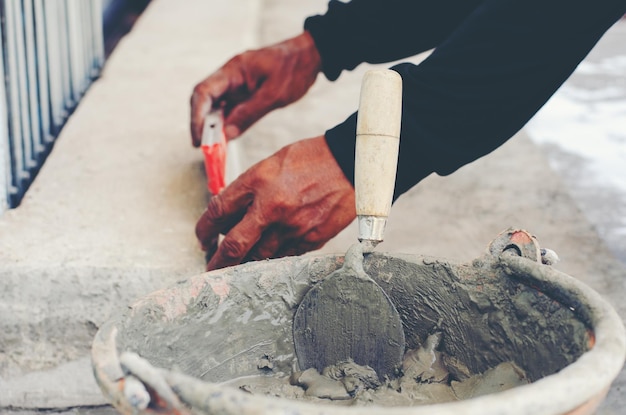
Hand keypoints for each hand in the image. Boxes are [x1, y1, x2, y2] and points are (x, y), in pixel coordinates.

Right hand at [190, 31, 321, 145]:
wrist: (310, 56)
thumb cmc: (294, 68)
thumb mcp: (274, 94)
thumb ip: (249, 113)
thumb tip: (227, 134)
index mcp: (233, 70)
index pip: (203, 92)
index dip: (197, 117)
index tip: (198, 140)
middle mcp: (229, 77)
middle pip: (204, 101)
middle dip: (201, 125)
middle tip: (204, 149)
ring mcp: (235, 86)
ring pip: (215, 107)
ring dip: (212, 128)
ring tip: (214, 149)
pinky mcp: (243, 94)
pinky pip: (229, 110)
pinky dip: (225, 125)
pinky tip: (226, 140)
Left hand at [196, 136, 354, 270]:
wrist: (349, 163)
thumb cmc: (311, 159)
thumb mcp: (271, 163)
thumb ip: (249, 189)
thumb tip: (230, 215)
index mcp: (258, 181)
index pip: (218, 211)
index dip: (204, 230)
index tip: (202, 239)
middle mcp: (272, 206)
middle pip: (234, 246)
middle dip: (218, 262)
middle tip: (211, 270)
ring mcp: (292, 226)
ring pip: (258, 257)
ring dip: (244, 264)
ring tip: (238, 267)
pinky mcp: (311, 239)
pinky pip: (283, 257)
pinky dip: (271, 259)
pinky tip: (267, 258)